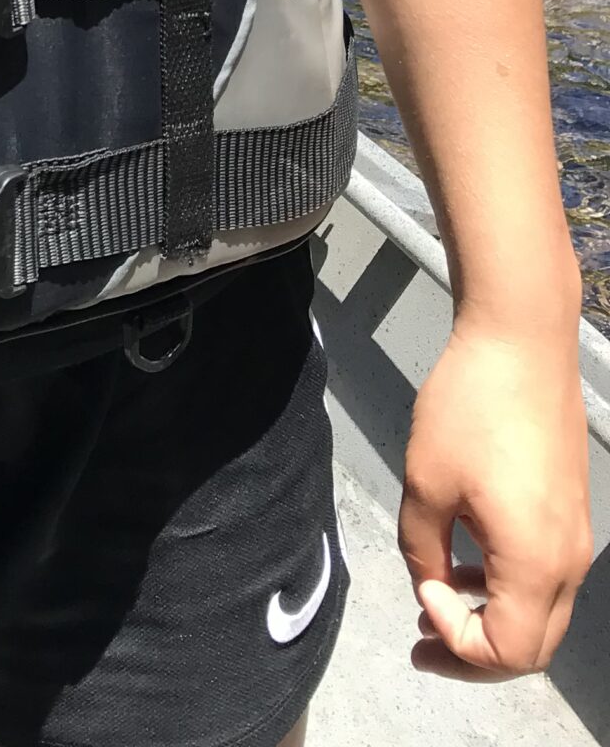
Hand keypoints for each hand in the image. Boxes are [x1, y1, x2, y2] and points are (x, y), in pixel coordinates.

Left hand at [399, 314, 593, 677]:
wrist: (521, 341)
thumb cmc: (471, 406)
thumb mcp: (425, 481)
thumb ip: (422, 548)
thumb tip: (429, 583)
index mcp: (536, 562)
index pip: (507, 651)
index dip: (457, 642)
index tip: (419, 596)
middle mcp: (568, 561)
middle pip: (531, 647)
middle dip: (474, 653)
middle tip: (422, 640)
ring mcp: (576, 539)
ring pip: (541, 615)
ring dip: (490, 620)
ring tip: (434, 601)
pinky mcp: (570, 513)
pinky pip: (545, 578)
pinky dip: (507, 588)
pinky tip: (465, 563)